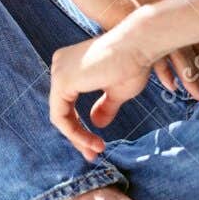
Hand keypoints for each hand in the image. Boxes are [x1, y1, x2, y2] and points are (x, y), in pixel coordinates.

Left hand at [47, 28, 155, 160]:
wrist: (140, 45)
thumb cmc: (134, 63)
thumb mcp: (117, 91)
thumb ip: (105, 106)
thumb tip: (96, 123)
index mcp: (71, 65)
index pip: (67, 103)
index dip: (80, 128)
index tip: (97, 146)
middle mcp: (60, 65)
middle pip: (62, 110)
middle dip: (77, 136)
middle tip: (93, 154)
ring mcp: (59, 71)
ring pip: (60, 116)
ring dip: (78, 138)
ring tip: (96, 150)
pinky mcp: (62, 81)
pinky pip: (60, 116)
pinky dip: (75, 133)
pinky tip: (93, 142)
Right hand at [56, 0, 198, 100]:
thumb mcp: (128, 0)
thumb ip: (138, 17)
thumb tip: (142, 33)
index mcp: (161, 6)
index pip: (190, 34)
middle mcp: (160, 12)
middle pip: (190, 43)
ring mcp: (148, 18)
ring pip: (177, 50)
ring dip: (190, 74)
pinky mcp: (133, 25)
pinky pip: (152, 51)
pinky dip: (164, 70)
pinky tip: (171, 85)